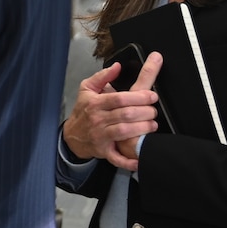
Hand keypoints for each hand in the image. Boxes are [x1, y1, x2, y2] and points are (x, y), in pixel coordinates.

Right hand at [62, 54, 163, 171]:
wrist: (72, 135)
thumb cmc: (83, 110)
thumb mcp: (87, 89)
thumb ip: (103, 76)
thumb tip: (118, 66)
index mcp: (95, 103)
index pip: (119, 99)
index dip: (138, 97)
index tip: (152, 96)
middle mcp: (98, 120)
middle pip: (125, 115)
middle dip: (145, 112)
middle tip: (154, 110)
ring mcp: (101, 136)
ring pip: (124, 131)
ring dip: (142, 128)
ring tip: (153, 124)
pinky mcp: (104, 151)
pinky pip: (116, 158)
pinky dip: (128, 161)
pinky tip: (139, 160)